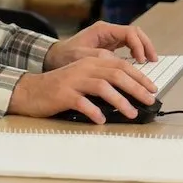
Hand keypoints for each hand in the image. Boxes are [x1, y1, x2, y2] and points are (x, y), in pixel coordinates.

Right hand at [7, 56, 158, 123]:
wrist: (30, 90)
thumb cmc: (59, 88)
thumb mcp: (82, 77)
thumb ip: (102, 81)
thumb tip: (128, 95)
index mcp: (90, 62)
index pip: (120, 65)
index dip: (138, 76)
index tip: (152, 88)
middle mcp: (84, 68)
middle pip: (116, 73)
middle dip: (136, 87)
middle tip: (149, 100)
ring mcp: (73, 80)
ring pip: (102, 86)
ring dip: (120, 100)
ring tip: (131, 113)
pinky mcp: (63, 94)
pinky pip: (82, 102)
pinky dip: (93, 111)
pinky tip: (101, 120)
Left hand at [43, 20, 157, 70]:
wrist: (54, 57)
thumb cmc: (65, 56)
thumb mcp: (80, 57)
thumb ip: (99, 57)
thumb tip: (117, 61)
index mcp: (102, 30)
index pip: (128, 33)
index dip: (138, 46)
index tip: (141, 61)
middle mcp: (108, 31)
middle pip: (135, 33)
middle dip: (146, 45)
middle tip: (153, 61)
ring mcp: (110, 37)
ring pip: (134, 39)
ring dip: (143, 49)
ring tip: (150, 63)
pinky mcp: (110, 45)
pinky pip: (128, 46)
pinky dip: (136, 53)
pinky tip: (139, 64)